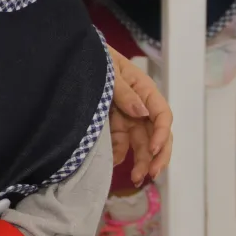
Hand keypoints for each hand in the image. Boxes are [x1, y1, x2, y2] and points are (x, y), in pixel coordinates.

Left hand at [107, 47, 172, 185]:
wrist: (73, 57)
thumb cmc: (95, 57)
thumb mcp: (109, 72)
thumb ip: (124, 92)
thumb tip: (142, 113)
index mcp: (144, 90)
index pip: (162, 115)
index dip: (161, 134)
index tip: (153, 150)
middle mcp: (139, 106)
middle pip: (155, 134)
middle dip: (156, 156)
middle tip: (150, 174)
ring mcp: (126, 116)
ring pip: (139, 143)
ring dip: (141, 161)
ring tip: (136, 179)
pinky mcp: (112, 124)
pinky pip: (119, 143)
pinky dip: (118, 156)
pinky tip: (113, 166)